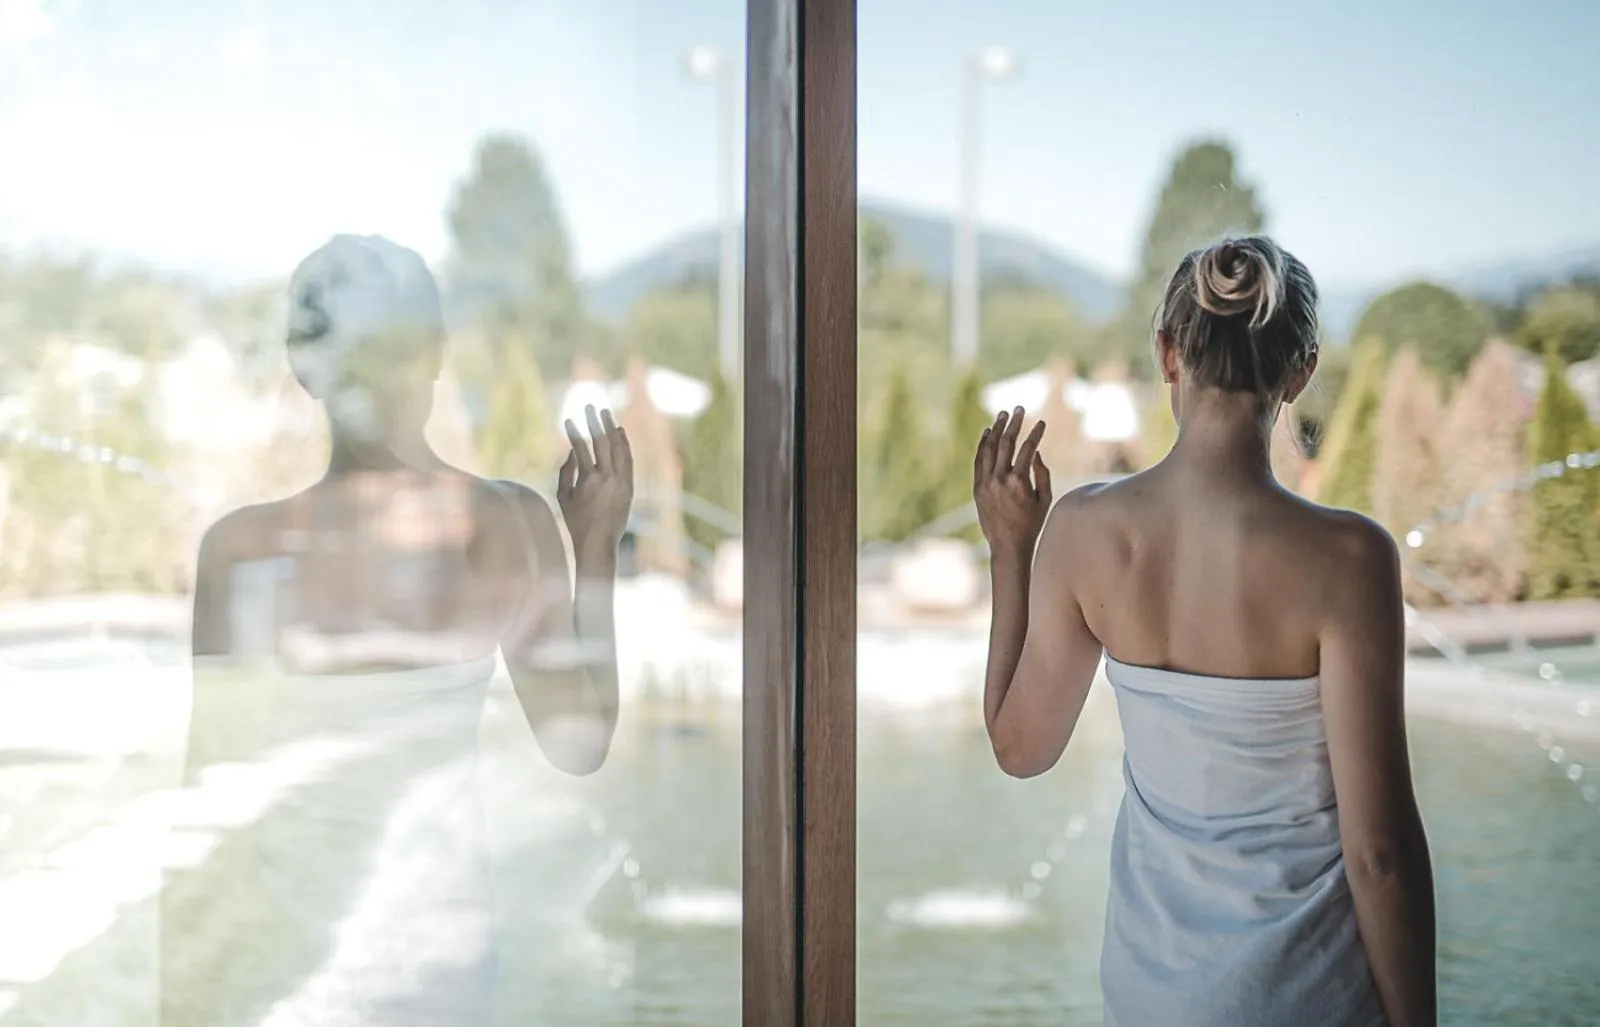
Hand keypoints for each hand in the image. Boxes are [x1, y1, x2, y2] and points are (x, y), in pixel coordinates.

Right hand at [558, 405, 634, 554]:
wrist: (599, 543)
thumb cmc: (576, 521)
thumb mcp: (563, 496)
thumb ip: (566, 471)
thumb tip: (572, 449)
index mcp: (588, 481)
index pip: (581, 448)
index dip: (574, 432)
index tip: (568, 419)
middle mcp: (608, 478)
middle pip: (602, 442)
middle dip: (595, 422)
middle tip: (589, 406)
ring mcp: (621, 481)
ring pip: (618, 448)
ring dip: (612, 428)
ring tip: (605, 413)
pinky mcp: (630, 486)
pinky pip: (628, 459)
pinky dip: (624, 444)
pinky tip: (619, 432)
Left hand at [973, 406, 1051, 556]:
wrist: (1008, 545)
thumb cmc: (1032, 523)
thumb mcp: (1045, 499)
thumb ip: (1042, 473)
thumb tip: (1036, 452)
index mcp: (1019, 482)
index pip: (1027, 449)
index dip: (1035, 434)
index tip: (1041, 422)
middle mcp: (1000, 479)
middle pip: (1006, 443)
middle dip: (1014, 423)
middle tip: (1019, 408)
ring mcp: (986, 483)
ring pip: (990, 449)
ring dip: (996, 429)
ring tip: (1003, 415)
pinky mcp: (977, 488)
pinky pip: (979, 461)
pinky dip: (983, 445)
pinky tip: (988, 433)